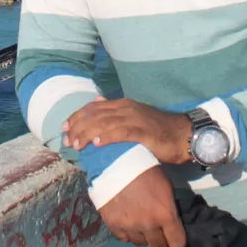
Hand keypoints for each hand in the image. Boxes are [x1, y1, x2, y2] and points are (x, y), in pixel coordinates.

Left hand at [64, 98, 191, 164]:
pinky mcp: (144, 131)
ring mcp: (135, 118)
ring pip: (105, 123)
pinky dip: (107, 137)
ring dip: (87, 134)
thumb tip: (97, 102)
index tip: (64, 128)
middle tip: (67, 141)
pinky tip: (97, 144)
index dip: (77, 117)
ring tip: (77, 144)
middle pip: (95, 115)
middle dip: (78, 127)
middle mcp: (127, 108)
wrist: (183, 135)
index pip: (93, 107)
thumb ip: (116, 111)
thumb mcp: (134, 117)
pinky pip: (122, 132)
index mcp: (123, 104)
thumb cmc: (158, 130)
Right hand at [97, 165, 186, 246]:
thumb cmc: (145, 170)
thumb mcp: (165, 186)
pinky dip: (127, 233)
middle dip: (160, 239)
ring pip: (140, 243)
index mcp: (165, 214)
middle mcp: (148, 225)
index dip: (177, 240)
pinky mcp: (113, 225)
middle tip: (157, 230)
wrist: (116, 162)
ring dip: (143, 236)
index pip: (177, 243)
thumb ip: (168, 208)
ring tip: (140, 224)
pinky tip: (127, 222)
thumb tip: (170, 221)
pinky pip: (124, 238)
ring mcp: (130, 226)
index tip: (175, 236)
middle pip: (158, 246)